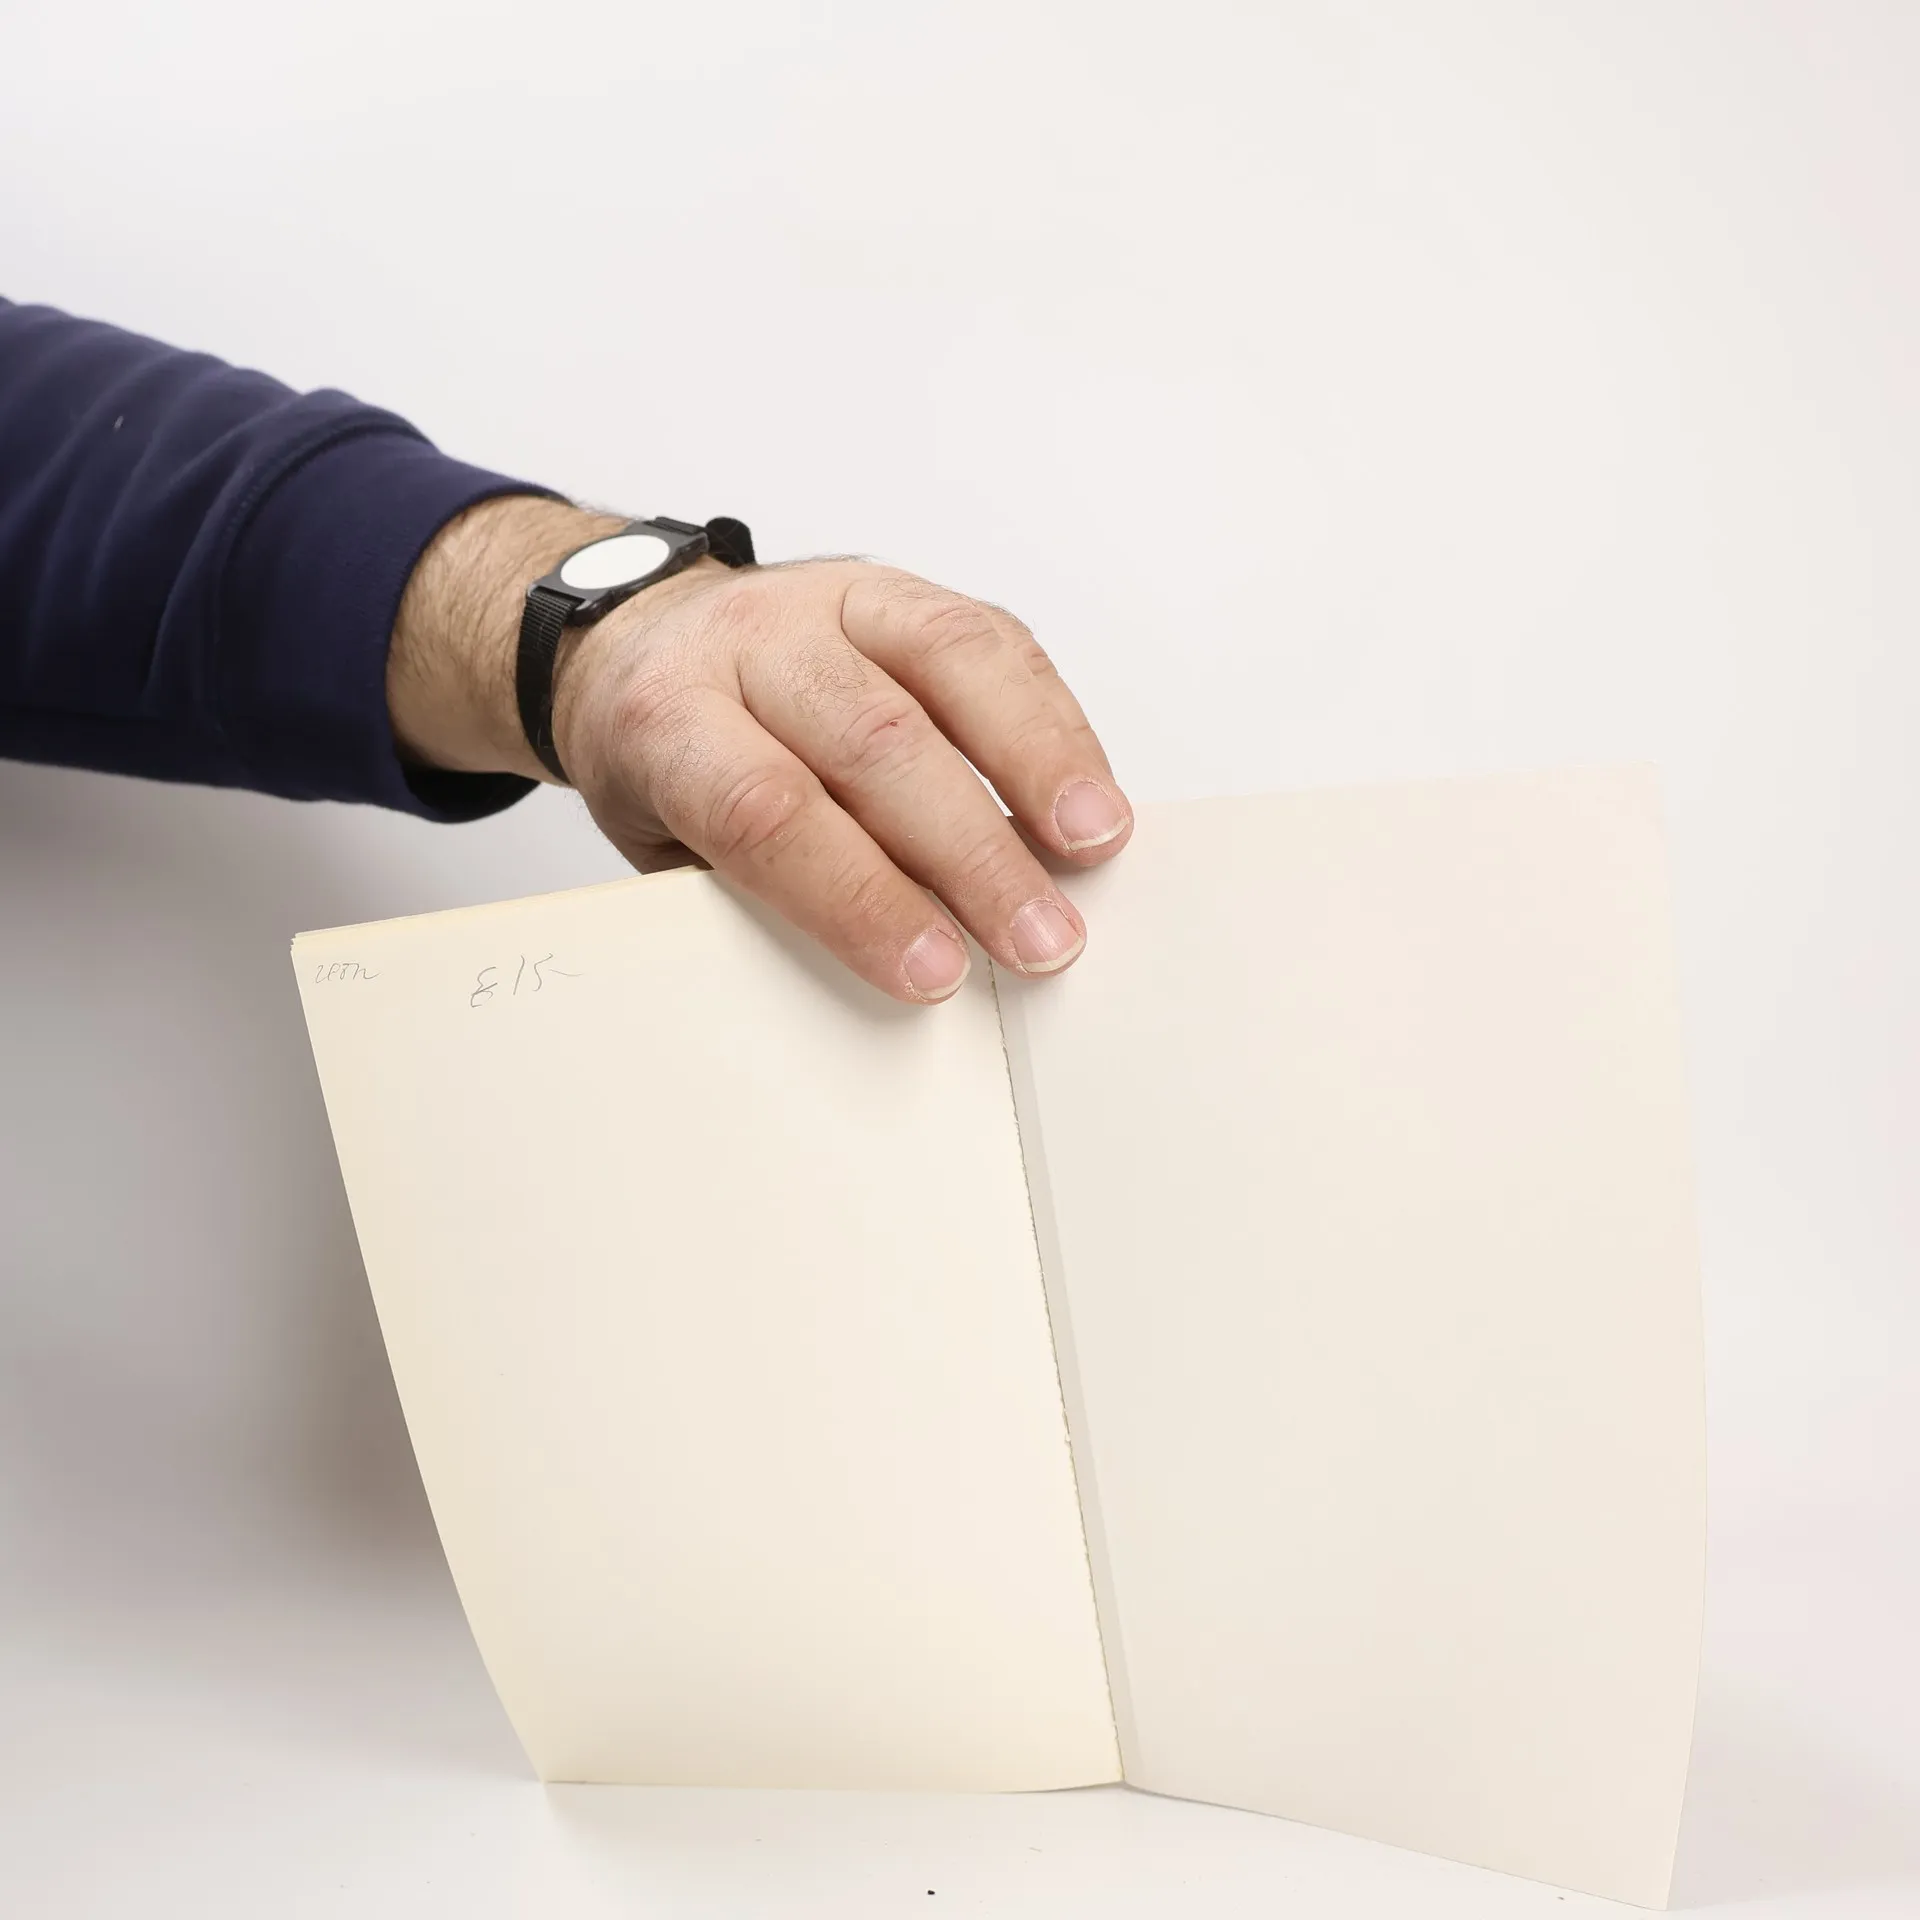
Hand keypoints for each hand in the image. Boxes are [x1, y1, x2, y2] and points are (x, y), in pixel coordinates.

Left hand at [388, 497, 1132, 1002]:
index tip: (932, 972)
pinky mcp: (898, 590)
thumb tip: (890, 960)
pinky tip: (1089, 788)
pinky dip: (1052, 720)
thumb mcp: (664, 843)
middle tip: (1037, 940)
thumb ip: (762, 892)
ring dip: (1036, 765)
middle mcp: (746, 643)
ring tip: (1093, 847)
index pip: (763, 809)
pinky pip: (992, 637)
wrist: (636, 641)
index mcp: (666, 719)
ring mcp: (828, 602)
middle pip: (873, 742)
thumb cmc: (662, 761)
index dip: (857, 897)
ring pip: (948, 661)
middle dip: (970, 853)